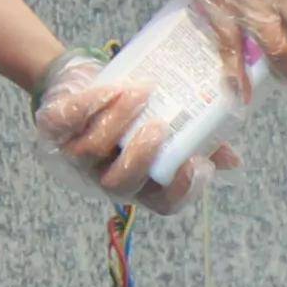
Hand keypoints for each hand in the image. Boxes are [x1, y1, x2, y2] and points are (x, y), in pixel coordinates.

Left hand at [32, 60, 221, 211]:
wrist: (84, 83)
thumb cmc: (135, 111)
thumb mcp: (167, 124)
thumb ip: (199, 143)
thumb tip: (232, 161)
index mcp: (140, 183)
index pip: (163, 203)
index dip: (181, 191)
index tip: (199, 164)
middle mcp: (106, 176)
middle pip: (121, 184)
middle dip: (140, 158)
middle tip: (160, 128)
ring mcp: (76, 155)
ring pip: (92, 150)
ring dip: (119, 120)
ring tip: (143, 91)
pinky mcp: (54, 128)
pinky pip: (68, 121)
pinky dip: (92, 103)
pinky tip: (116, 87)